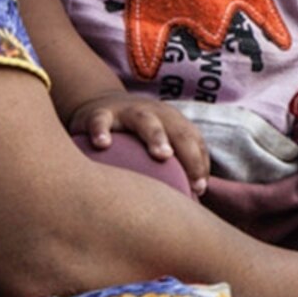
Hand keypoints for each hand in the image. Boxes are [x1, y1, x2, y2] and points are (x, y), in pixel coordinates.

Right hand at [70, 91, 210, 188]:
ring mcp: (127, 112)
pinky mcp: (99, 113)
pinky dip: (101, 130)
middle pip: (176, 130)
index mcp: (172, 121)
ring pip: (144, 121)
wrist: (98, 101)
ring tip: (163, 155)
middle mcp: (154, 114)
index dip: (199, 164)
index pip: (193, 141)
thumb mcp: (159, 139)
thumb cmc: (135, 132)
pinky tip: (102, 144)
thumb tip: (195, 194)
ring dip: (156, 136)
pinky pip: (100, 121)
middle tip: (191, 178)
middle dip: (187, 152)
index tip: (198, 189)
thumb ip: (177, 162)